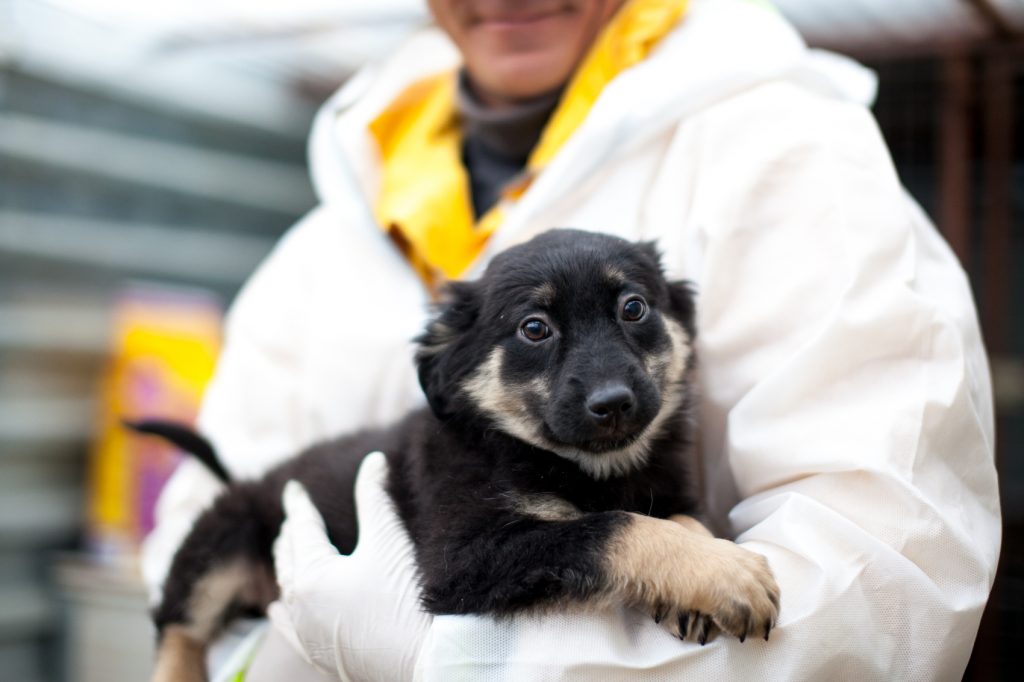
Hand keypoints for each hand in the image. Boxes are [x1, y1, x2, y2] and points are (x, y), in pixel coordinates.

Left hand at [271, 452, 430, 680]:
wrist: (427, 658)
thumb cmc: (406, 597)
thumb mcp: (388, 540)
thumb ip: (374, 496)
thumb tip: (373, 460)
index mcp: (311, 575)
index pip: (302, 529)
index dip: (298, 505)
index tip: (293, 489)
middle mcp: (299, 606)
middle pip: (288, 560)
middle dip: (290, 535)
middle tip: (294, 517)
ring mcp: (307, 634)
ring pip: (286, 593)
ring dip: (287, 568)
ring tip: (288, 551)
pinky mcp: (320, 656)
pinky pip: (289, 631)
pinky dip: (283, 614)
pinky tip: (277, 610)